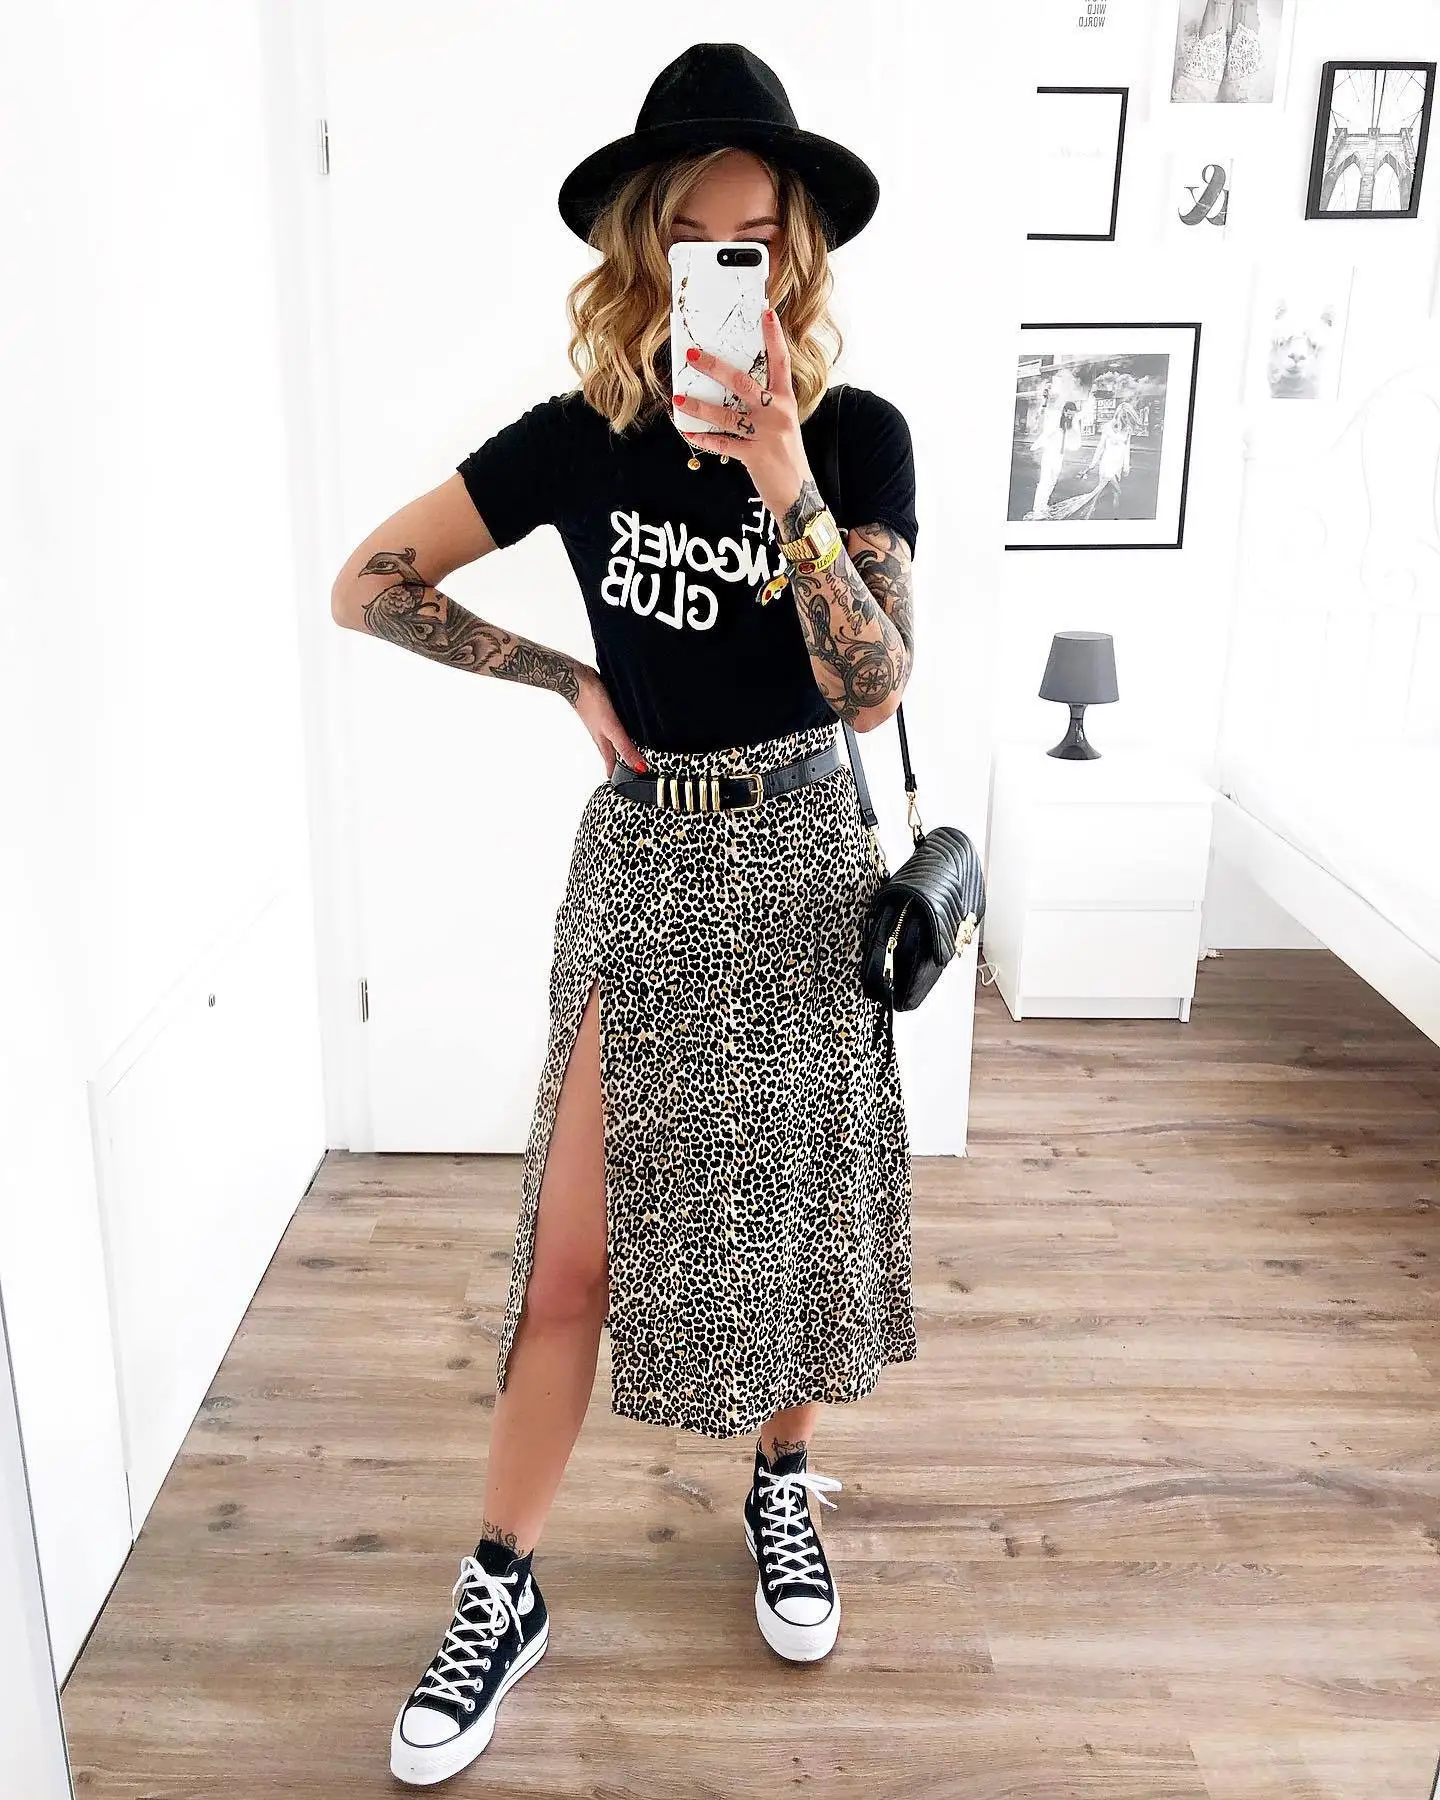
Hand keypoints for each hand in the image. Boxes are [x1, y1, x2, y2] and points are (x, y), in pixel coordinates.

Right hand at [573, 665, 647, 777]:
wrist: (576, 679)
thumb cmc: (592, 702)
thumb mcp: (612, 729)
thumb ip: (626, 747)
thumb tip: (640, 767)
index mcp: (604, 743)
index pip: (612, 766)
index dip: (618, 777)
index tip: (624, 789)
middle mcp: (603, 735)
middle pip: (613, 754)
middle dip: (621, 764)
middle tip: (629, 773)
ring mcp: (602, 723)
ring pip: (613, 740)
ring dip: (621, 748)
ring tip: (629, 754)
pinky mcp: (605, 711)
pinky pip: (614, 726)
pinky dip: (620, 732)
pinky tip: (624, 727)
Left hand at [673, 307, 809, 513]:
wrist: (798, 492)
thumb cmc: (786, 454)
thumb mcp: (783, 423)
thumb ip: (766, 403)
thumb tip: (734, 385)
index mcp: (785, 400)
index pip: (781, 361)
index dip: (774, 336)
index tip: (765, 312)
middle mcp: (777, 413)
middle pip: (743, 383)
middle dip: (716, 368)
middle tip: (694, 357)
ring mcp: (765, 434)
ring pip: (726, 415)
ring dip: (700, 407)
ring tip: (680, 399)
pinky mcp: (754, 455)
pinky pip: (722, 443)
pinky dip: (703, 438)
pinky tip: (687, 431)